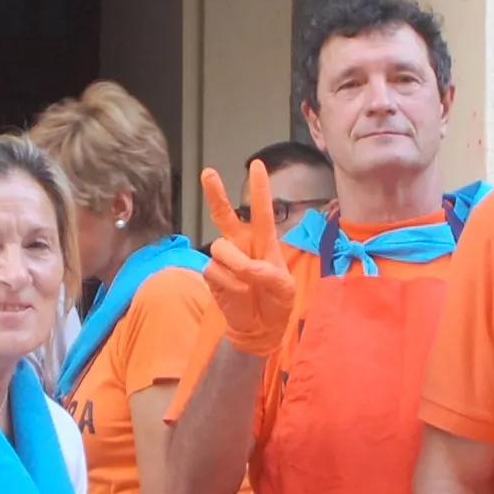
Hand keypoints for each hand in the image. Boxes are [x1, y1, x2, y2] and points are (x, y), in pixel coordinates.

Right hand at [200, 164, 297, 358]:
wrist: (259, 328)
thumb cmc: (276, 303)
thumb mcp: (285, 290)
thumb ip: (268, 274)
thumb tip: (245, 266)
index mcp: (264, 243)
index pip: (262, 212)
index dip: (259, 189)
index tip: (257, 165)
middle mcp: (241, 245)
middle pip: (225, 214)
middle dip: (216, 193)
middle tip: (208, 172)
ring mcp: (225, 259)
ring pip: (220, 247)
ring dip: (235, 264)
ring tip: (246, 283)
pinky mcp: (211, 274)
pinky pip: (214, 270)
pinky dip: (228, 283)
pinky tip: (236, 293)